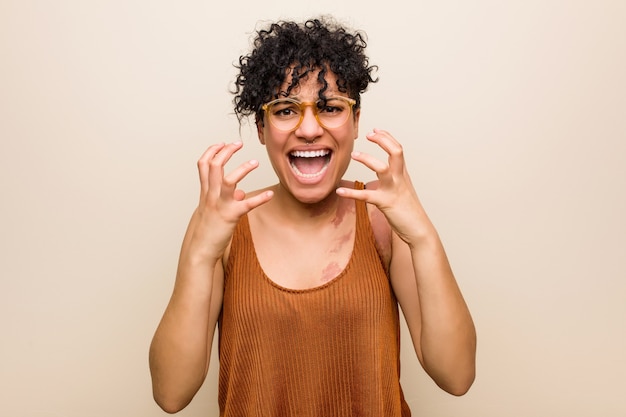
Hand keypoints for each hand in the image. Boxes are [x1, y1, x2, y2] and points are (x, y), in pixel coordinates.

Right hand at [191, 141, 272, 258]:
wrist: (200, 248)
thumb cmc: (208, 229)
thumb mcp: (214, 210)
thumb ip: (226, 198)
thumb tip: (241, 193)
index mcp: (206, 191)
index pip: (204, 164)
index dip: (213, 151)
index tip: (223, 143)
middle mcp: (210, 195)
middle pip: (214, 166)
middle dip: (226, 152)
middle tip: (238, 143)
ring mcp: (220, 205)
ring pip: (228, 181)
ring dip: (242, 169)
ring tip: (255, 162)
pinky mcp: (230, 216)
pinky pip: (246, 205)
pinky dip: (260, 199)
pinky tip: (270, 194)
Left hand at [336, 129, 428, 244]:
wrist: (419, 230)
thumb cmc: (409, 211)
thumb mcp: (404, 190)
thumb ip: (396, 178)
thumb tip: (385, 170)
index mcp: (403, 175)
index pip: (398, 149)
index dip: (387, 138)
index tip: (375, 130)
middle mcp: (400, 179)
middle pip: (395, 152)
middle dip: (382, 140)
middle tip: (368, 134)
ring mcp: (393, 190)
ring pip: (382, 168)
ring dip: (367, 159)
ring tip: (353, 155)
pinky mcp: (385, 203)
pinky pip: (366, 196)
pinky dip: (351, 193)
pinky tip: (339, 191)